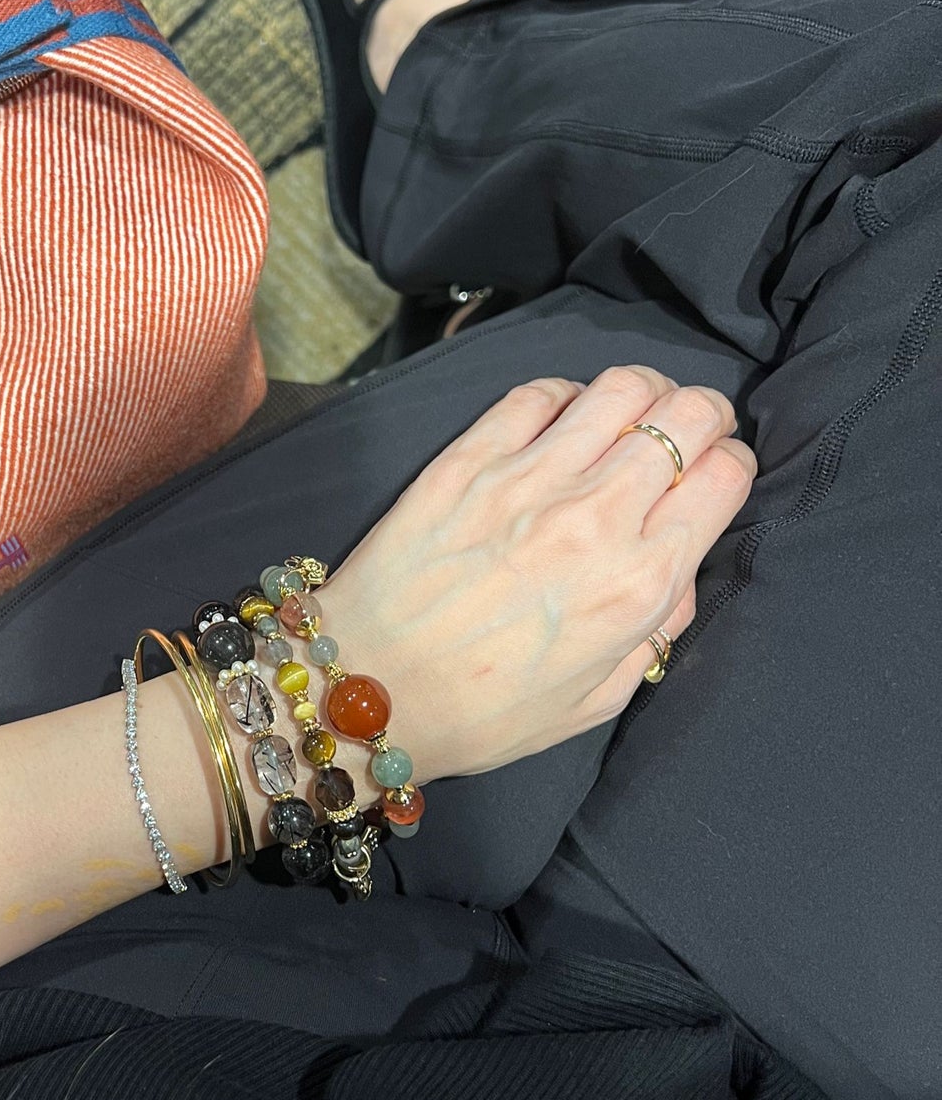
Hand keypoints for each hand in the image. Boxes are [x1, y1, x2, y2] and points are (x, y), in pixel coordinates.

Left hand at [321, 365, 755, 780]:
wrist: (368, 688)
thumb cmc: (483, 712)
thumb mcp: (598, 698)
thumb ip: (659, 628)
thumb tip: (679, 567)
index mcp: (638, 583)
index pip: (725, 476)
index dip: (731, 465)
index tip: (715, 474)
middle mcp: (594, 517)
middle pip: (686, 415)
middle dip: (702, 415)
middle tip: (686, 432)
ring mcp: (526, 479)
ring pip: (621, 387)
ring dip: (643, 392)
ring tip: (630, 416)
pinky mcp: (466, 459)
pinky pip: (537, 393)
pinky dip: (564, 395)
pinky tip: (560, 421)